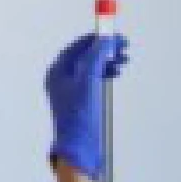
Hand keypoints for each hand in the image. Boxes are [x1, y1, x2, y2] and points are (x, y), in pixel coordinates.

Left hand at [44, 33, 129, 178]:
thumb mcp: (89, 80)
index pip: (76, 47)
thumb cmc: (79, 116)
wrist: (79, 148)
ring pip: (92, 68)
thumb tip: (105, 39)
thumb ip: (96, 56)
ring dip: (107, 61)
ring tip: (123, 60)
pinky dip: (105, 74)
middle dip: (104, 50)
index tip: (113, 34)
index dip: (95, 39)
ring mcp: (71, 92)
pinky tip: (115, 73)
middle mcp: (62, 80)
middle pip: (85, 56)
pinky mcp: (82, 103)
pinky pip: (95, 80)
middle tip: (123, 47)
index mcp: (57, 72)